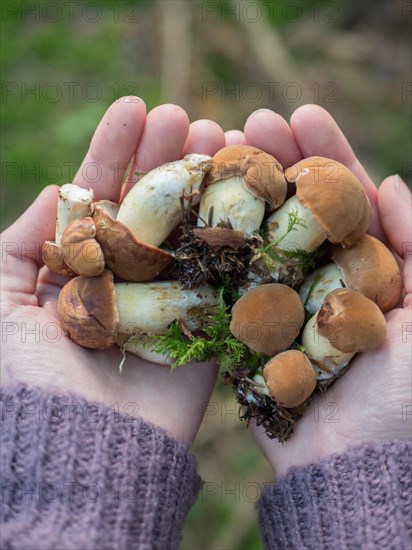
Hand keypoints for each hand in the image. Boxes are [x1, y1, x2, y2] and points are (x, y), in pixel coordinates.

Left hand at [0, 97, 225, 442]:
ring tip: (220, 135)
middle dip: (163, 157)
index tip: (134, 106)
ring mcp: (168, 300)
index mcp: (78, 268)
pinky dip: (234, 232)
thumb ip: (20, 242)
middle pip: (148, 206)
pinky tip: (247, 191)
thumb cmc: (22, 379)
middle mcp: (125, 278)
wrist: (75, 450)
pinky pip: (222, 272)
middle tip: (184, 116)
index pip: (98, 196)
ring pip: (188, 230)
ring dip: (203, 182)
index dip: (113, 150)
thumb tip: (56, 192)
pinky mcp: (204, 327)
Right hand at [229, 105, 411, 475]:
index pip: (345, 200)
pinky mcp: (246, 330)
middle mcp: (320, 279)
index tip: (302, 114)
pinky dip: (214, 246)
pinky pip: (229, 282)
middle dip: (277, 163)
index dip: (326, 155)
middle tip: (250, 122)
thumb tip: (391, 184)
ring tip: (217, 151)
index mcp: (365, 269)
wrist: (353, 466)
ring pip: (258, 236)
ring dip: (241, 194)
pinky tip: (194, 210)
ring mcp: (279, 301)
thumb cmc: (405, 398)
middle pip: (296, 209)